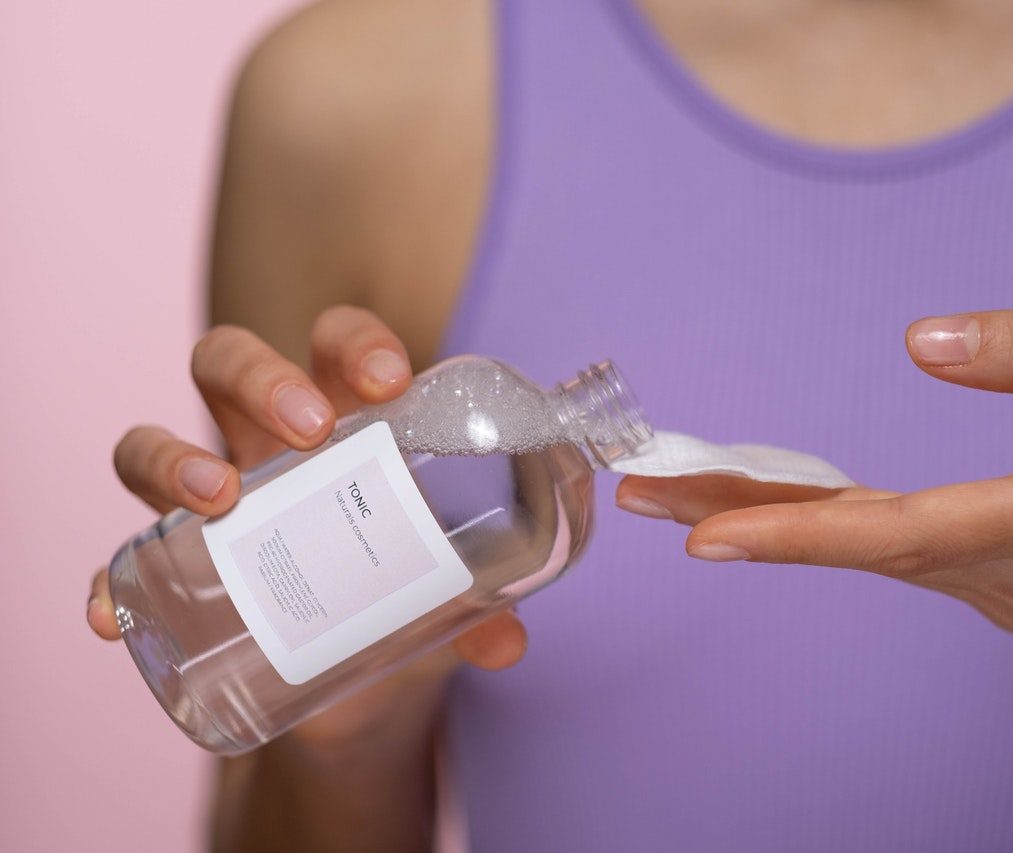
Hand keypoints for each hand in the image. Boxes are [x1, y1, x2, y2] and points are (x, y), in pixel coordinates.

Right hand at [87, 306, 526, 746]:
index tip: (389, 380)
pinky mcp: (176, 569)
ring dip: (170, 456)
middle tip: (309, 430)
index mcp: (343, 423)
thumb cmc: (405, 598)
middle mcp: (264, 445)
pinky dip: (109, 580)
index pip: (336, 345)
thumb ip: (479, 608)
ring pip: (152, 439)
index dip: (356, 342)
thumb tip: (508, 642)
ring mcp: (213, 502)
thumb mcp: (446, 598)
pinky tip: (114, 613)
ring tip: (219, 497)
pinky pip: (122, 560)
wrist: (360, 680)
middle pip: (228, 363)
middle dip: (261, 378)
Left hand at [616, 309, 1012, 633]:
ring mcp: (998, 584)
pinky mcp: (996, 571)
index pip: (892, 536)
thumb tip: (918, 340)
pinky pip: (893, 546)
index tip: (701, 541)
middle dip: (741, 517)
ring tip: (679, 491)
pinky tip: (776, 504)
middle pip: (852, 543)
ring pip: (865, 549)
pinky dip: (829, 522)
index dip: (793, 538)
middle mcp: (999, 574)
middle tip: (641, 491)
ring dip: (775, 517)